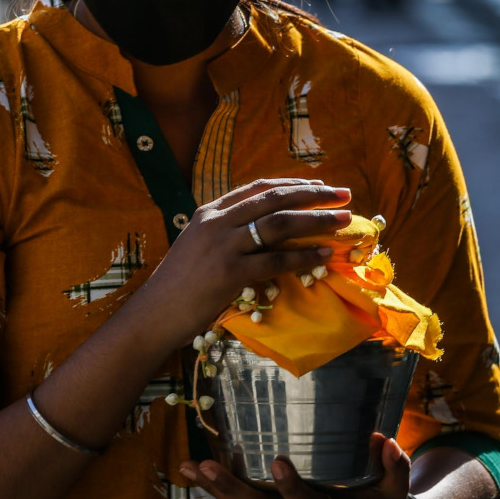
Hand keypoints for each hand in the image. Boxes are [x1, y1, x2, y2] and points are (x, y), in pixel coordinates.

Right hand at [136, 178, 351, 348]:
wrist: (154, 313)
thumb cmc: (179, 285)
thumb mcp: (198, 245)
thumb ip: (226, 230)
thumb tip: (264, 225)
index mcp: (210, 211)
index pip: (258, 188)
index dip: (293, 185)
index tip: (320, 186)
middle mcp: (217, 222)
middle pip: (275, 200)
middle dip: (315, 195)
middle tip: (345, 194)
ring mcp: (224, 246)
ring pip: (280, 224)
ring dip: (317, 220)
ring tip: (343, 220)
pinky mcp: (230, 272)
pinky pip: (277, 260)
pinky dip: (304, 256)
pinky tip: (324, 254)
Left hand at [179, 433, 412, 498]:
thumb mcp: (394, 492)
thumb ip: (394, 468)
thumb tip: (384, 440)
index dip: (292, 488)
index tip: (278, 461)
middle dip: (233, 490)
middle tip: (207, 466)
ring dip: (217, 489)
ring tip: (189, 467)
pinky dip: (218, 488)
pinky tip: (191, 470)